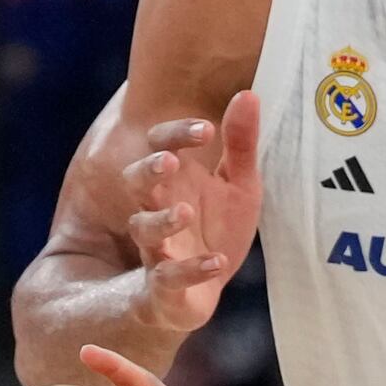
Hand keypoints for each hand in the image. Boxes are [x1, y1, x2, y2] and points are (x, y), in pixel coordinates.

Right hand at [119, 89, 263, 320]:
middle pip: (136, 183)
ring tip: (186, 212)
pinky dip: (191, 270)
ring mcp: (158, 249)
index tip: (207, 129)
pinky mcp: (166, 287)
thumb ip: (241, 144)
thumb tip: (248, 94)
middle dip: (148, 171)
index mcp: (174, 181)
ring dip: (163, 221)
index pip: (161, 146)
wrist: (203, 291)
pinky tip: (216, 262)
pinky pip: (169, 278)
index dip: (177, 136)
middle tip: (169, 161)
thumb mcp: (238, 185)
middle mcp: (158, 210)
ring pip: (145, 232)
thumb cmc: (215, 230)